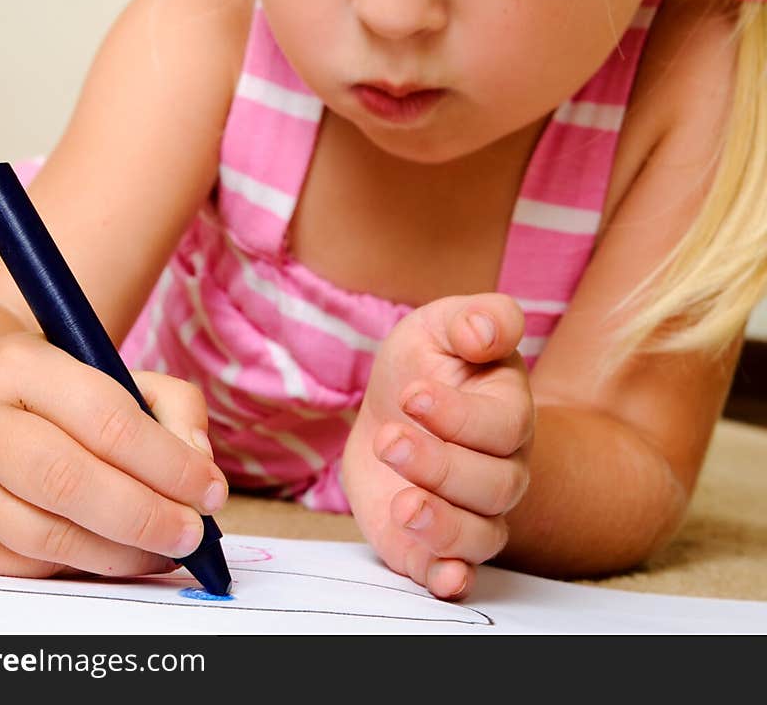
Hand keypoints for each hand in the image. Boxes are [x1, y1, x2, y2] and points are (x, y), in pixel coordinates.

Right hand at [0, 331, 226, 577]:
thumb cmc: (40, 394)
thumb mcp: (97, 369)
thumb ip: (166, 402)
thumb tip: (199, 463)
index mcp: (15, 364)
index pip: (105, 418)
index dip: (168, 461)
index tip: (212, 489)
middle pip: (71, 481)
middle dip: (147, 514)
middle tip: (193, 531)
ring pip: (50, 536)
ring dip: (122, 553)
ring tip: (165, 550)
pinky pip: (29, 566)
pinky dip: (83, 567)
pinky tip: (115, 555)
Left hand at [342, 293, 532, 598]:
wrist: (392, 406)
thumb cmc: (426, 362)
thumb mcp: (441, 324)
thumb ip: (475, 318)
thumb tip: (483, 333)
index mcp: (508, 411)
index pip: (503, 425)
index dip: (459, 416)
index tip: (413, 395)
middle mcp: (502, 467)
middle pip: (495, 485)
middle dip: (440, 466)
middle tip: (390, 439)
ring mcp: (473, 511)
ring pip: (481, 535)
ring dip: (443, 525)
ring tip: (402, 504)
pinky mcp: (437, 543)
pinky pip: (458, 573)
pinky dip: (452, 578)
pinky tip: (441, 576)